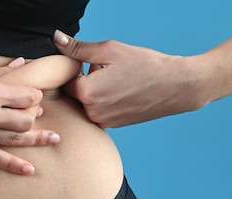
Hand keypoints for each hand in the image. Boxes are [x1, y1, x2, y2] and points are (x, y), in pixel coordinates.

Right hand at [0, 53, 57, 174]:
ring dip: (36, 140)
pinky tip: (28, 170)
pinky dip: (13, 165)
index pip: (27, 98)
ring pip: (13, 140)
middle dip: (35, 117)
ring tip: (53, 140)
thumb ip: (0, 71)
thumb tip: (22, 65)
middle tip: (41, 116)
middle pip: (24, 122)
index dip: (35, 96)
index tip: (34, 96)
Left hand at [53, 30, 206, 127]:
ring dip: (95, 91)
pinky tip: (124, 91)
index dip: (74, 67)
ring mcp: (104, 122)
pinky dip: (105, 101)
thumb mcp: (110, 50)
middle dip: (84, 79)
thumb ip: (78, 48)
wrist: (175, 86)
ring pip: (87, 103)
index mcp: (88, 93)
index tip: (90, 61)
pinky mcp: (114, 126)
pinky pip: (99, 111)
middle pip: (74, 93)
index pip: (63, 80)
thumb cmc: (145, 65)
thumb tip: (56, 39)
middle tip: (106, 69)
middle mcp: (92, 113)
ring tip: (118, 80)